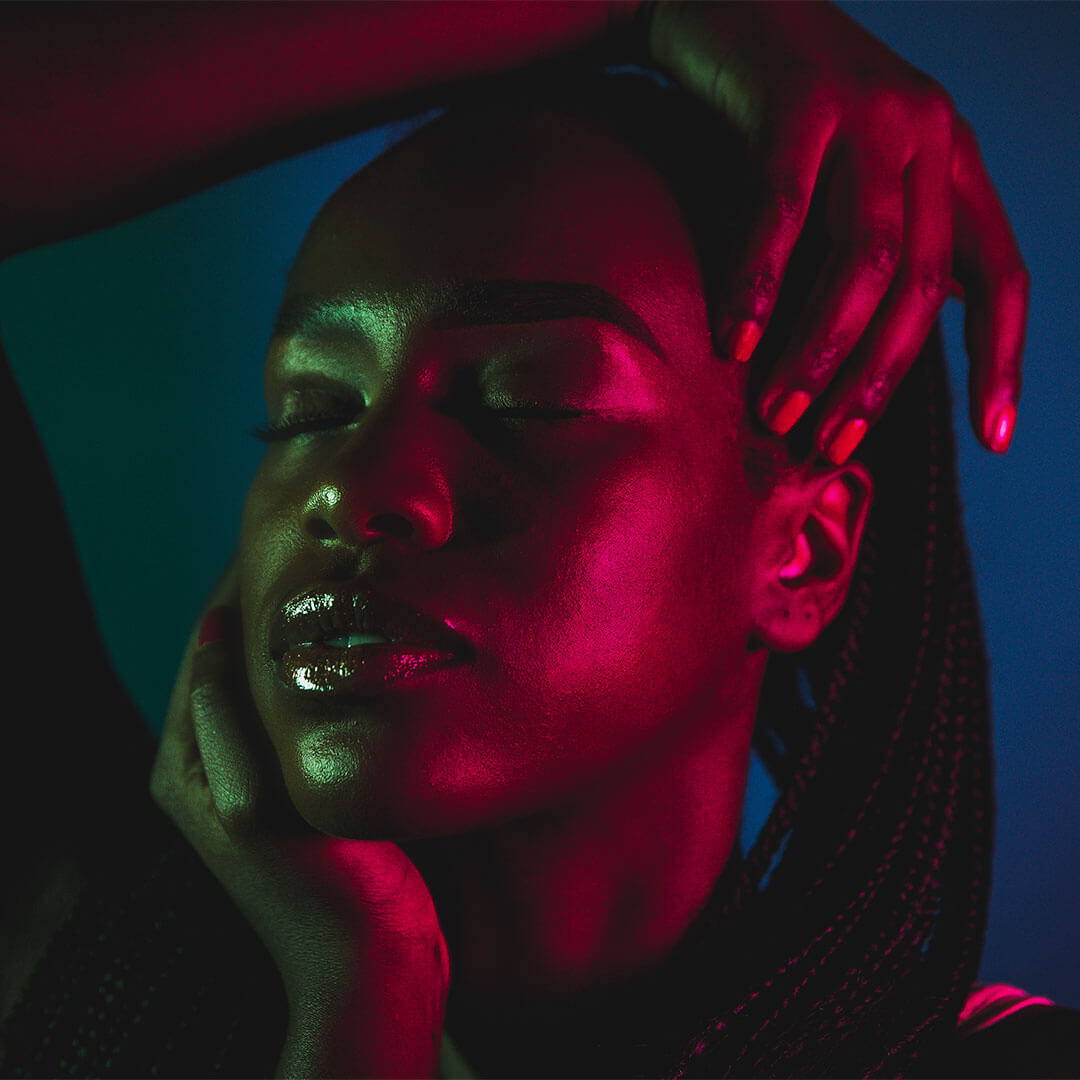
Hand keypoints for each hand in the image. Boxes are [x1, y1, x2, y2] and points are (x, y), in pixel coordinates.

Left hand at [150, 559, 448, 1077]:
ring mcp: (256, 771)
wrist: (371, 964)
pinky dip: (326, 664)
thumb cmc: (319, 888)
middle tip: (325, 545)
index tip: (284, 530)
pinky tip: (366, 640)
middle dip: (272, 602)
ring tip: (349, 580)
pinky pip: (304, 702)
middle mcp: (211, 761)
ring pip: (274, 675)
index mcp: (185, 761)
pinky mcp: (299, 781)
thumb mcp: (256, 801)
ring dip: (302, 630)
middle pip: (237, 654)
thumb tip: (220, 630)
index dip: (240, 585)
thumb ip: (226, 716)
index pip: (204, 644)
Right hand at [644, 0, 1028, 460]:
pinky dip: (759, 287)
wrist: (725, 4)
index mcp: (954, 161)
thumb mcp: (856, 174)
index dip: (1003, 361)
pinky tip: (734, 344)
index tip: (995, 439)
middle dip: (876, 379)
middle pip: (922, 287)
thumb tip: (888, 337)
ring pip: (859, 261)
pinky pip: (782, 215)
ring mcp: (868, 114)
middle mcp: (928, 135)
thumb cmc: (783, 113)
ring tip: (777, 414)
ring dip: (817, 350)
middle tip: (828, 445)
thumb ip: (884, 240)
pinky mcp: (799, 103)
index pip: (1000, 275)